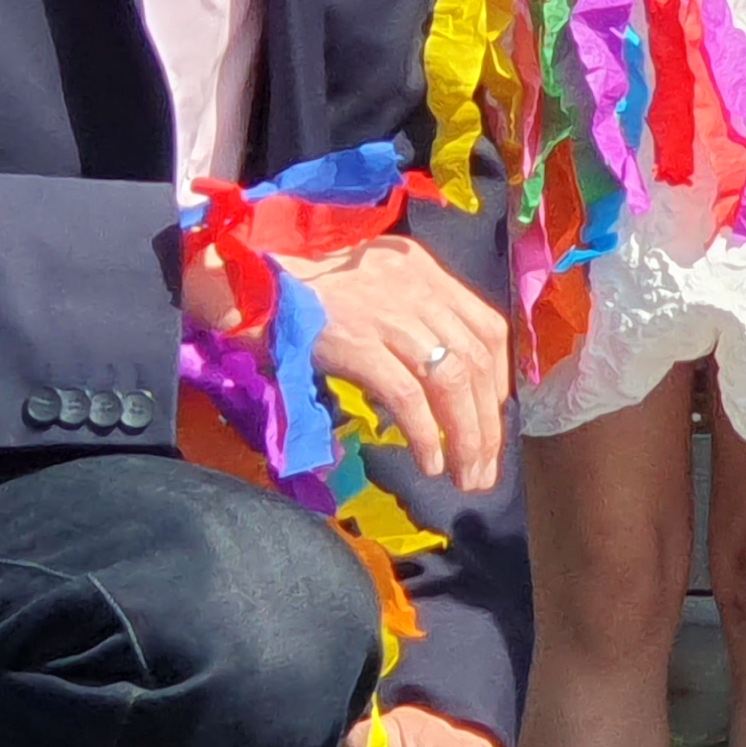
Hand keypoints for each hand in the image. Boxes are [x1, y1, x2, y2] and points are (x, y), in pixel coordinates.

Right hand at [293, 233, 510, 491]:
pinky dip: (425, 433)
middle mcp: (415, 286)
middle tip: (483, 469)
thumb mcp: (374, 290)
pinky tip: (429, 462)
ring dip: (465, 436)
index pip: (488, 328)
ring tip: (465, 476)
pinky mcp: (356, 341)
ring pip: (451, 380)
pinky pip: (406, 395)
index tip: (492, 422)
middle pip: (476, 360)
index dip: (498, 382)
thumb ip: (413, 322)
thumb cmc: (306, 296)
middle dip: (486, 423)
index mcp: (424, 270)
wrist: (247, 285)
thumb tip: (446, 390)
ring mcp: (386, 312)